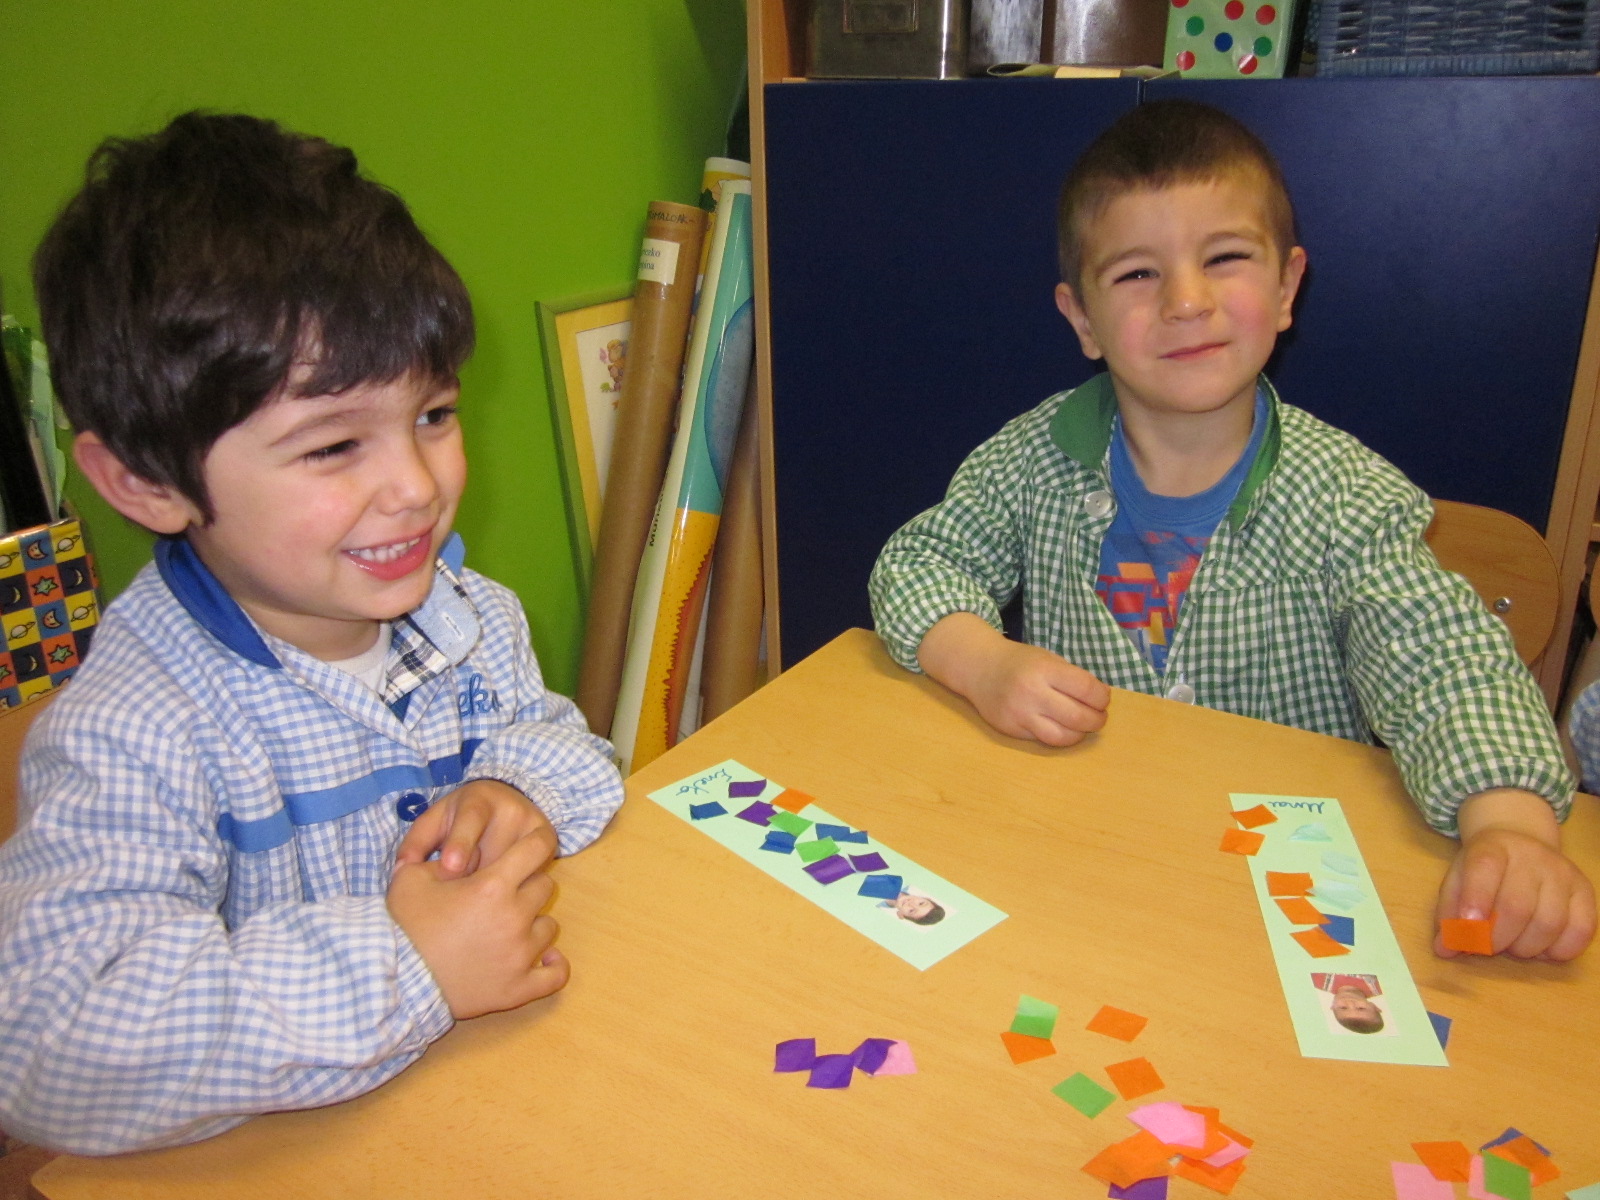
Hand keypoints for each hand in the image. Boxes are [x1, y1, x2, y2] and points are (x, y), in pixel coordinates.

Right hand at [388, 832, 569, 1017]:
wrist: (392, 983)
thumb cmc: (402, 926)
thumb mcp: (413, 877)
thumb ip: (444, 860)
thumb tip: (464, 857)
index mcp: (492, 886)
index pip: (537, 849)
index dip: (540, 840)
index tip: (538, 842)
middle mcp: (514, 917)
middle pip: (544, 887)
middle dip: (527, 884)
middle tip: (505, 893)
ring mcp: (519, 955)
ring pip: (549, 926)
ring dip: (533, 923)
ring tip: (509, 928)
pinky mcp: (517, 989)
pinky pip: (555, 975)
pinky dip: (554, 965)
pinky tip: (545, 958)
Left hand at [396, 779, 557, 878]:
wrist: (505, 800)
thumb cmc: (460, 818)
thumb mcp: (435, 822)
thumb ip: (416, 843)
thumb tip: (402, 870)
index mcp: (477, 798)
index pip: (471, 819)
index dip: (461, 843)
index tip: (452, 866)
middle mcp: (510, 807)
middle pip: (491, 851)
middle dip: (472, 876)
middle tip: (456, 893)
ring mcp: (532, 822)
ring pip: (512, 865)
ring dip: (493, 884)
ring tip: (477, 896)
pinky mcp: (547, 836)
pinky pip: (531, 869)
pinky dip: (515, 883)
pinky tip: (502, 890)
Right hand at [918, 613, 1109, 746]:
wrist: (979, 668)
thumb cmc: (1020, 662)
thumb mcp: (1047, 659)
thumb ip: (1072, 678)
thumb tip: (1100, 699)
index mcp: (1044, 669)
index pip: (1087, 689)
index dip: (1102, 698)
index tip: (1103, 699)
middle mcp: (1032, 693)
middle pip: (1078, 717)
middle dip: (1097, 720)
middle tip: (1099, 717)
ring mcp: (1020, 714)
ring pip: (1062, 737)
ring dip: (1080, 734)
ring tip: (1083, 727)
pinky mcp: (1011, 729)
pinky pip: (1043, 740)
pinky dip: (1058, 736)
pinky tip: (1062, 728)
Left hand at [1434, 788, 1595, 961]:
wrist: (1522, 841)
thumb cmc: (1485, 870)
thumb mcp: (1457, 880)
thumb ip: (1448, 914)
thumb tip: (1445, 949)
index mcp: (1492, 848)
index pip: (1485, 869)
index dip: (1476, 899)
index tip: (1468, 927)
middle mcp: (1531, 856)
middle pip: (1518, 907)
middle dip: (1497, 939)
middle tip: (1486, 947)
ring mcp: (1563, 873)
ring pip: (1549, 924)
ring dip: (1525, 948)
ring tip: (1512, 945)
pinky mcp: (1585, 891)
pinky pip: (1581, 930)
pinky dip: (1559, 950)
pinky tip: (1541, 948)